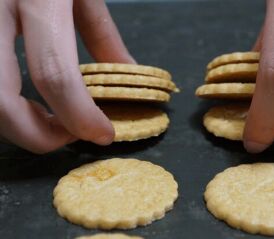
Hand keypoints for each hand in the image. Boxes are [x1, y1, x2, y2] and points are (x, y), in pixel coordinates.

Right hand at [0, 0, 134, 152]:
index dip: (80, 116)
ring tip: (51, 120)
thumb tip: (125, 72)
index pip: (55, 76)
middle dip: (39, 135)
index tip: (103, 134)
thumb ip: (103, 36)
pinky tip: (25, 101)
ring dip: (18, 124)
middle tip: (70, 135)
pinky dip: (4, 105)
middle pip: (2, 103)